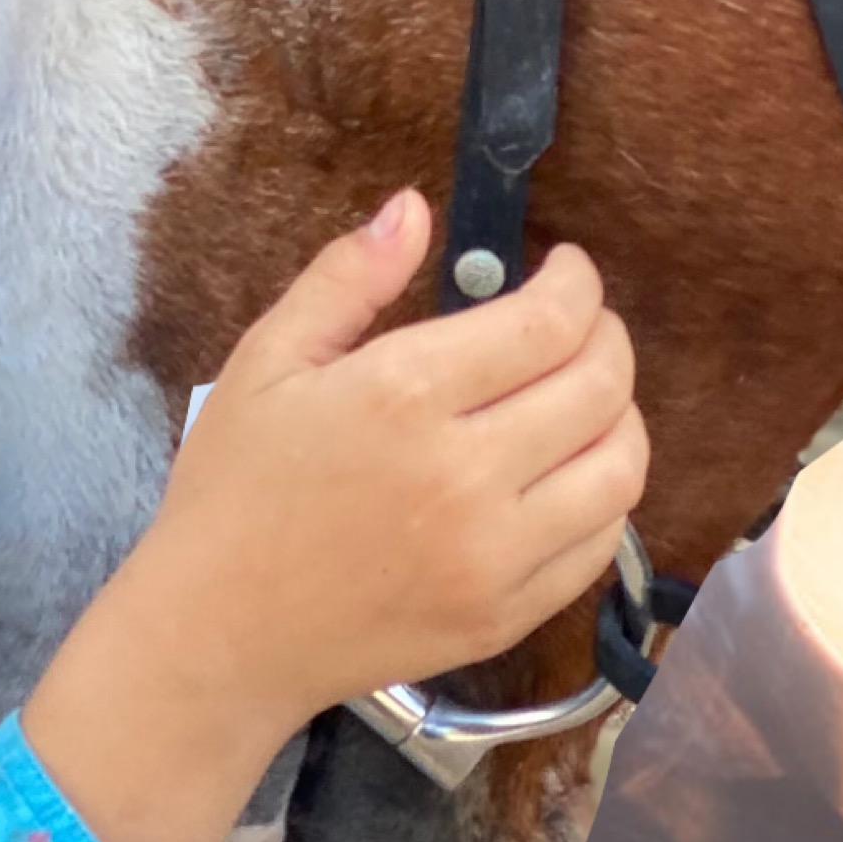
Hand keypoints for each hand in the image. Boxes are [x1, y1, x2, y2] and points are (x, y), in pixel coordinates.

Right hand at [147, 188, 645, 730]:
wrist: (221, 634)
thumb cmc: (236, 488)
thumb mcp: (268, 360)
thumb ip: (348, 277)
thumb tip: (414, 207)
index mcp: (404, 395)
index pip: (549, 322)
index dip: (578, 283)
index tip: (565, 270)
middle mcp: (465, 475)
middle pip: (601, 387)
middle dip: (607, 336)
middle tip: (580, 322)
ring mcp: (494, 556)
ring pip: (620, 468)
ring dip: (620, 415)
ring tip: (585, 393)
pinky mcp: (505, 617)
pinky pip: (599, 546)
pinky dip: (604, 495)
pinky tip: (569, 471)